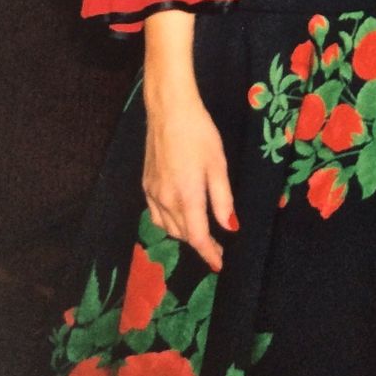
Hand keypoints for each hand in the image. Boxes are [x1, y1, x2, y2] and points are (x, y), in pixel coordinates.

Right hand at [143, 91, 234, 270]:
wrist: (168, 110)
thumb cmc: (199, 134)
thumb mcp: (218, 165)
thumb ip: (223, 199)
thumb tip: (230, 227)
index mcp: (187, 198)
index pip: (198, 238)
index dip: (209, 254)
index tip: (220, 265)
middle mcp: (165, 201)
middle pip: (183, 234)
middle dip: (200, 243)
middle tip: (217, 244)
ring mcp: (152, 194)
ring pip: (168, 227)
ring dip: (184, 234)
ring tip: (201, 231)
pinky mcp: (145, 184)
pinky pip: (156, 215)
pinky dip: (169, 222)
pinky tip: (178, 216)